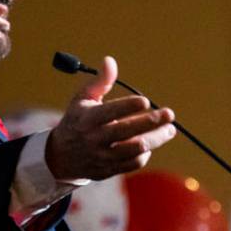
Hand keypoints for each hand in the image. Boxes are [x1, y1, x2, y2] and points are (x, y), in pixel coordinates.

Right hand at [45, 56, 175, 180]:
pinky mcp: (108, 170)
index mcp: (88, 118)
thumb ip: (100, 81)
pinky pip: (132, 164)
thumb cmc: (77, 121)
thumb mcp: (82, 99)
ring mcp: (102, 156)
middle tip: (169, 114)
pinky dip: (145, 154)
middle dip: (152, 122)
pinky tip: (151, 144)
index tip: (145, 101)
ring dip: (156, 139)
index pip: (111, 112)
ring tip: (169, 130)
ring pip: (135, 149)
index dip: (129, 106)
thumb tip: (110, 61)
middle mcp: (95, 138)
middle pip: (128, 131)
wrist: (60, 157)